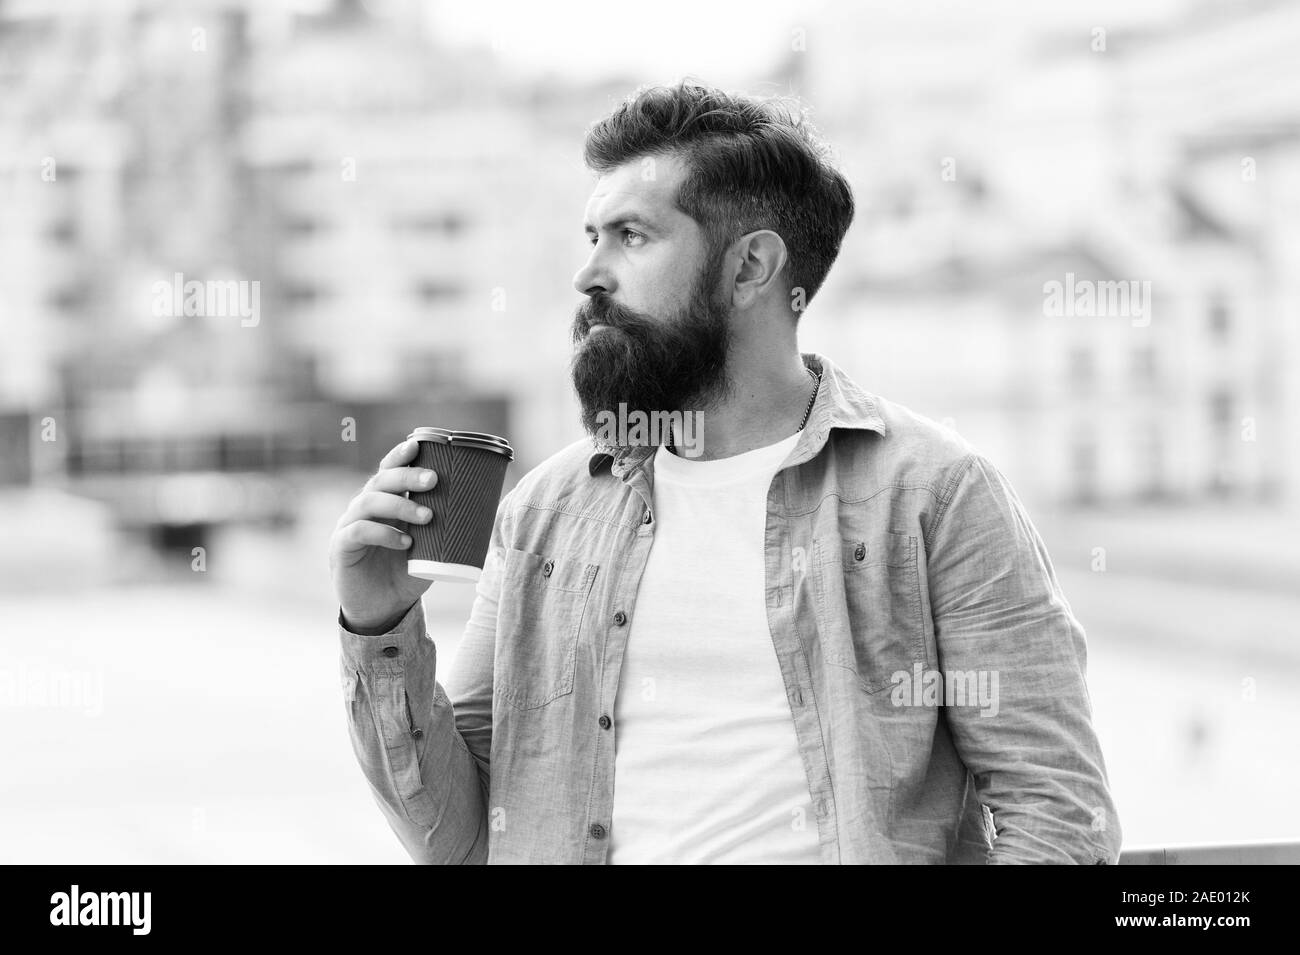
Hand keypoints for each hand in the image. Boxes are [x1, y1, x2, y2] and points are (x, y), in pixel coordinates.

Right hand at [330, 438, 435, 631]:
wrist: (383, 610)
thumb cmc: (407, 573)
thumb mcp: (430, 547)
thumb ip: (445, 528)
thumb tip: (487, 510)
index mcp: (385, 502)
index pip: (388, 470)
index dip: (400, 455)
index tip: (418, 444)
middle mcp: (364, 508)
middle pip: (380, 480)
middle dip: (406, 475)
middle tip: (433, 480)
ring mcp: (349, 526)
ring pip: (368, 502)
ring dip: (400, 505)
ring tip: (427, 516)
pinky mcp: (341, 548)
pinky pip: (358, 532)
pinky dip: (383, 533)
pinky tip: (404, 542)